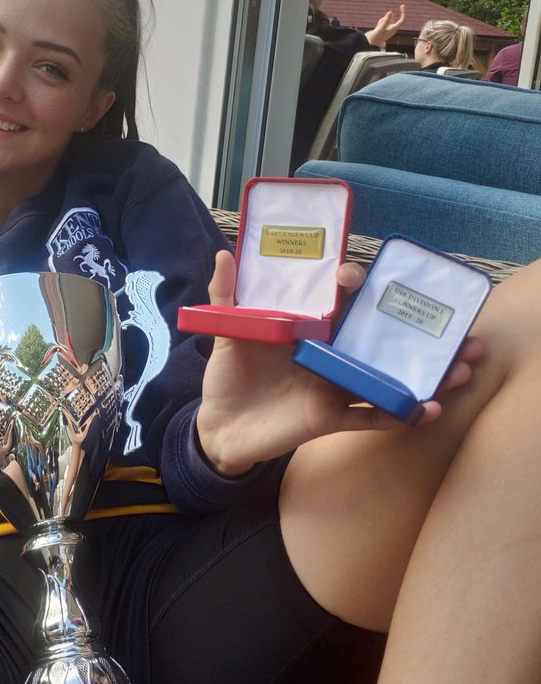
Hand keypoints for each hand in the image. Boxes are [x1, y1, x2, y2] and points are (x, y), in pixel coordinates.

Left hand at [195, 250, 481, 475]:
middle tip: (454, 322)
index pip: (340, 302)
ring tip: (464, 364)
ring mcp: (335, 386)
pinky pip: (374, 417)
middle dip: (416, 329)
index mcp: (309, 331)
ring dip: (428, 372)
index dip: (352, 285)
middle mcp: (330, 355)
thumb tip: (224, 254)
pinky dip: (401, 415)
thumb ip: (224, 296)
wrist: (219, 428)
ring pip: (389, 376)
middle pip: (380, 337)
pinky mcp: (332, 417)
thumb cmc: (228, 378)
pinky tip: (430, 408)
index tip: (351, 278)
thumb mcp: (225, 335)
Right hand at [365, 3, 405, 49]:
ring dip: (384, 19)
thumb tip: (390, 12)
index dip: (403, 12)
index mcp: (393, 29)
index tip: (402, 5)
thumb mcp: (380, 28)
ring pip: (387, 19)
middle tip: (390, 11)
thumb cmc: (375, 38)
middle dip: (389, 16)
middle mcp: (391, 29)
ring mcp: (386, 29)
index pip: (402, 20)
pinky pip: (383, 21)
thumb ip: (385, 20)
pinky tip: (378, 25)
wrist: (369, 44)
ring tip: (379, 25)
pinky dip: (381, 21)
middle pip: (393, 18)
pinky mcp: (382, 29)